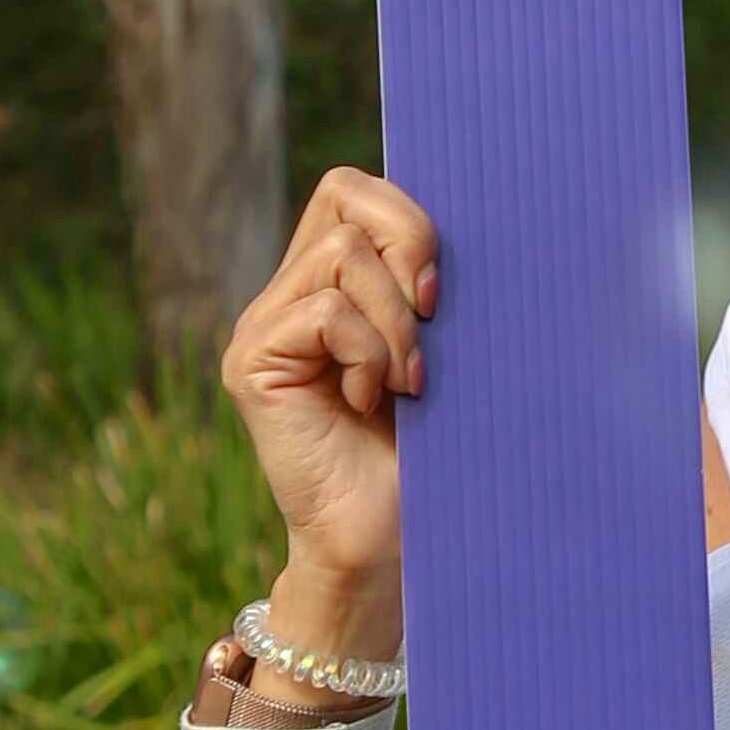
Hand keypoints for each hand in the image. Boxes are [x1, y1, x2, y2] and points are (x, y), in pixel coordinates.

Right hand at [219, 171, 435, 650]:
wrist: (389, 540)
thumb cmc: (432, 449)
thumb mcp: (444, 351)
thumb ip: (429, 286)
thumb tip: (478, 218)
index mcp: (332, 283)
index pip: (354, 190)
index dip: (409, 216)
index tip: (443, 290)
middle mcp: (287, 294)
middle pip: (344, 195)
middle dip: (409, 245)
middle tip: (431, 320)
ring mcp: (262, 326)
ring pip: (341, 255)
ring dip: (395, 320)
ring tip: (406, 382)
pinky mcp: (251, 364)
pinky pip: (324, 313)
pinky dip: (367, 353)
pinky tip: (372, 401)